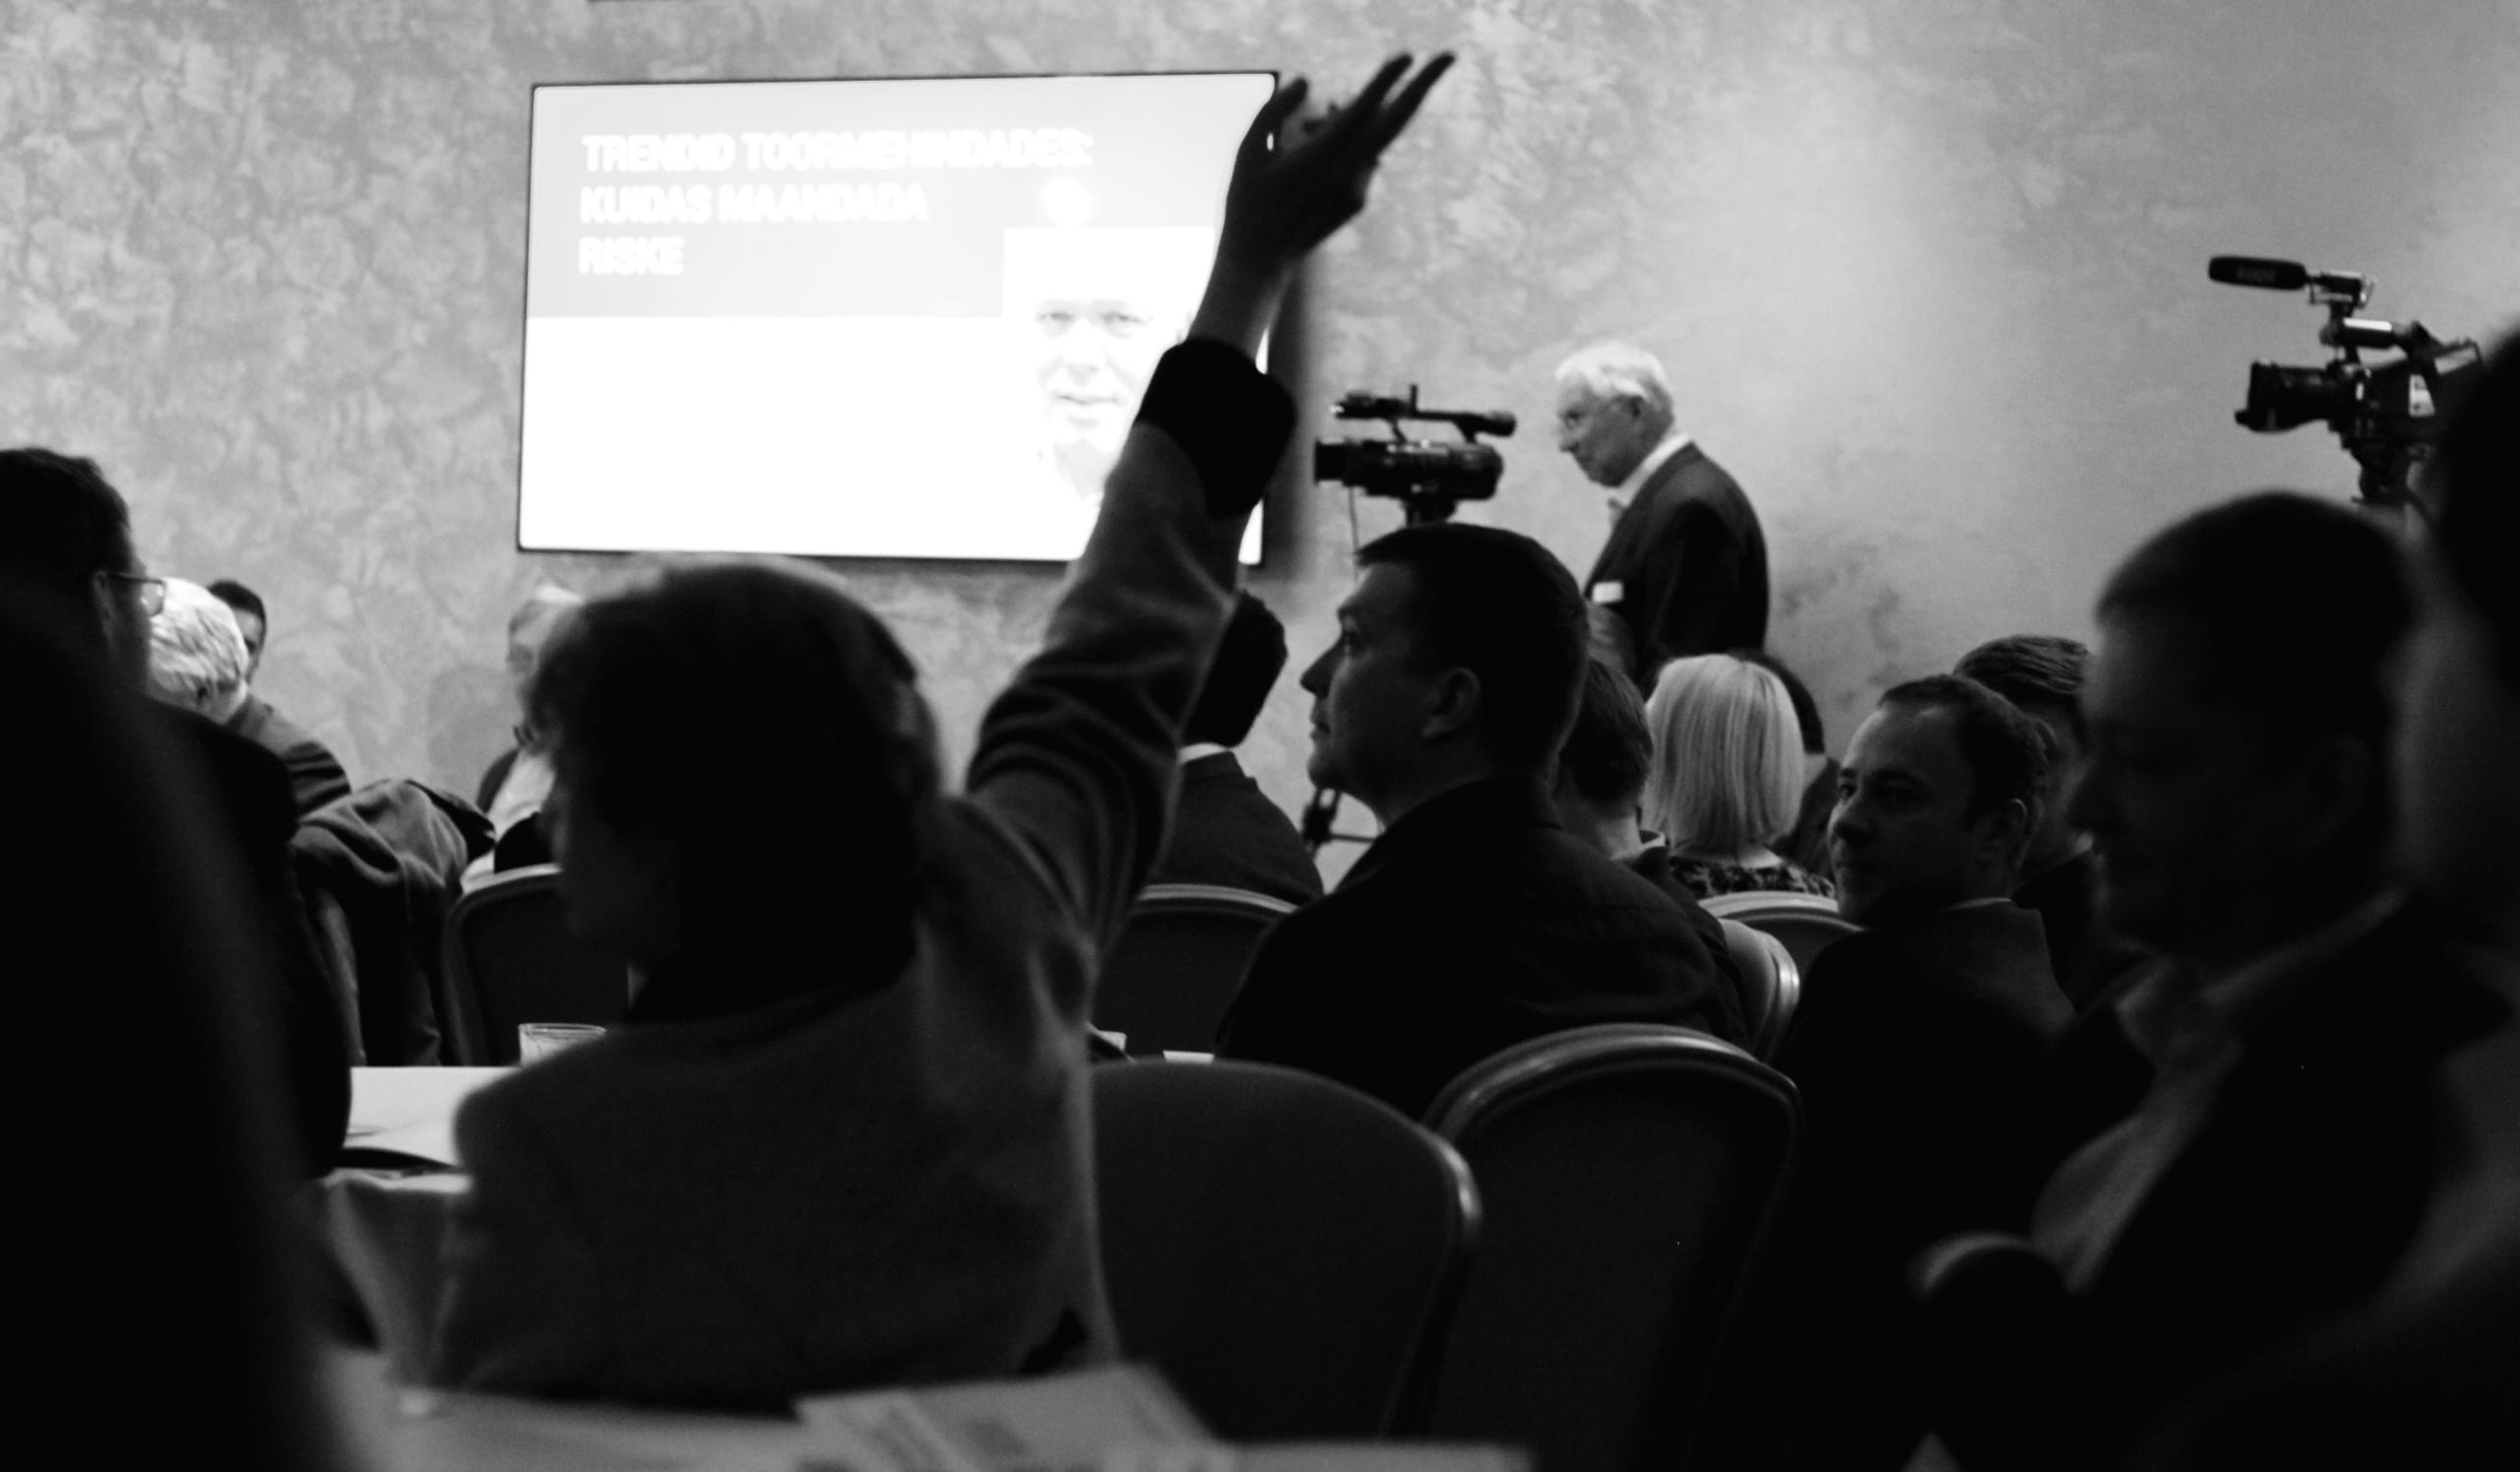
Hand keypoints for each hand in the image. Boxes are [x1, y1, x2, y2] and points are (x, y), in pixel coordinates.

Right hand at [1190, 53, 1454, 352]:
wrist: (1263, 260)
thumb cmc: (1247, 201)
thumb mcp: (1247, 150)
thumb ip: (1273, 111)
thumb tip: (1306, 81)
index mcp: (1319, 158)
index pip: (1361, 110)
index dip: (1384, 81)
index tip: (1407, 55)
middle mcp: (1347, 173)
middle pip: (1395, 121)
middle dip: (1424, 85)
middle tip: (1451, 54)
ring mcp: (1357, 188)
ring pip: (1375, 135)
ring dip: (1358, 113)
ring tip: (1308, 129)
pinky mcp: (1358, 199)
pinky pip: (1365, 154)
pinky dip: (1350, 135)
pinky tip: (1313, 138)